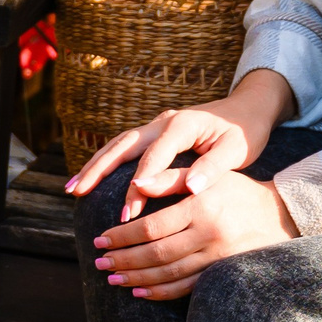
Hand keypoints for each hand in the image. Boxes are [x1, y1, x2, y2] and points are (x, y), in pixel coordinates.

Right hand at [64, 96, 271, 216]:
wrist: (248, 108)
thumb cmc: (245, 132)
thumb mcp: (237, 150)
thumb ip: (213, 168)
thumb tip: (190, 189)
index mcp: (182, 124)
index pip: (154, 157)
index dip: (140, 185)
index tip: (129, 212)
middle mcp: (163, 122)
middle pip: (123, 145)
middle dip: (98, 170)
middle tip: (76, 192)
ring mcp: (156, 125)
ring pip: (118, 144)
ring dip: (94, 165)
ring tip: (72, 188)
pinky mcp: (155, 133)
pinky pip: (125, 147)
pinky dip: (106, 161)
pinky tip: (92, 178)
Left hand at [89, 169, 298, 298]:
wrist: (278, 215)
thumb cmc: (234, 191)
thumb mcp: (206, 176)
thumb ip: (169, 178)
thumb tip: (135, 184)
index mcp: (201, 207)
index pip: (152, 227)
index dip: (122, 235)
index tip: (100, 239)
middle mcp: (210, 234)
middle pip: (156, 253)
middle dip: (124, 260)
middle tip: (99, 262)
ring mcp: (218, 258)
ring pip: (170, 274)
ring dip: (137, 279)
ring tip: (113, 278)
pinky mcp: (223, 273)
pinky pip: (187, 288)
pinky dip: (161, 292)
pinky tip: (140, 292)